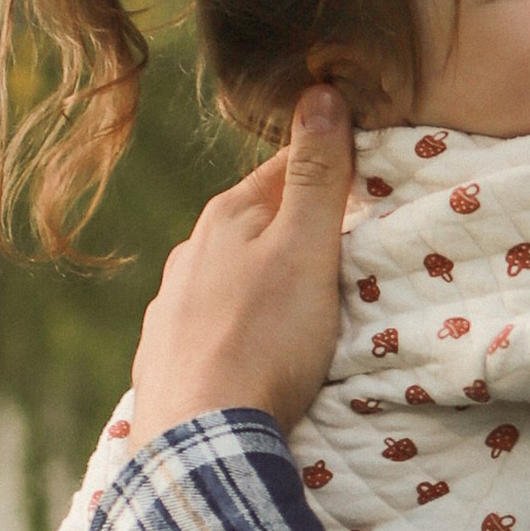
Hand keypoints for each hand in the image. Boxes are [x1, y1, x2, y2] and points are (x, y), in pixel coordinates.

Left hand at [128, 86, 359, 444]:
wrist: (201, 439)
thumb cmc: (263, 338)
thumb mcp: (306, 249)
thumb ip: (318, 175)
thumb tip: (320, 91)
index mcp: (226, 218)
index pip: (285, 171)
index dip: (329, 171)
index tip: (366, 182)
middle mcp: (189, 255)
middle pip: (256, 228)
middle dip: (296, 236)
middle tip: (344, 260)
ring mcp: (170, 309)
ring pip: (228, 280)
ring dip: (263, 288)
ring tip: (300, 317)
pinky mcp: (164, 361)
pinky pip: (210, 331)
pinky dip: (237, 334)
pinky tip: (253, 356)